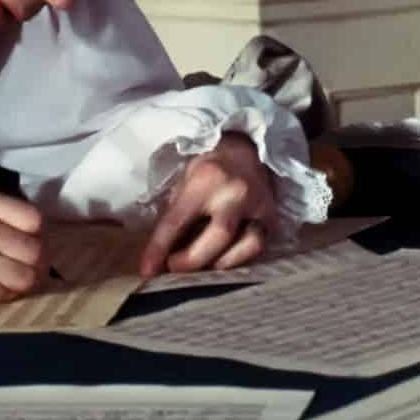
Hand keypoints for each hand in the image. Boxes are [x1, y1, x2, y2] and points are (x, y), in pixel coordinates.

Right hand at [0, 186, 47, 306]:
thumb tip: (37, 231)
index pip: (34, 219)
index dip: (39, 233)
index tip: (34, 240)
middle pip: (35, 250)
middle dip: (38, 260)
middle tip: (32, 264)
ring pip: (27, 276)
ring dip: (28, 280)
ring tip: (21, 278)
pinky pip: (8, 294)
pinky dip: (9, 294)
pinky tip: (1, 288)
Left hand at [140, 132, 275, 277]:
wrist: (246, 149)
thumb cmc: (209, 167)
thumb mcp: (185, 181)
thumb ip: (175, 214)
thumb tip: (159, 253)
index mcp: (206, 179)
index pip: (179, 220)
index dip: (160, 248)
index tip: (147, 270)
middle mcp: (236, 192)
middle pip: (218, 235)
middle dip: (192, 260)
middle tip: (173, 268)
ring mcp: (259, 205)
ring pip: (248, 245)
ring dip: (221, 263)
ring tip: (203, 267)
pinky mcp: (272, 216)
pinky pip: (260, 247)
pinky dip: (240, 259)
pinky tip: (224, 260)